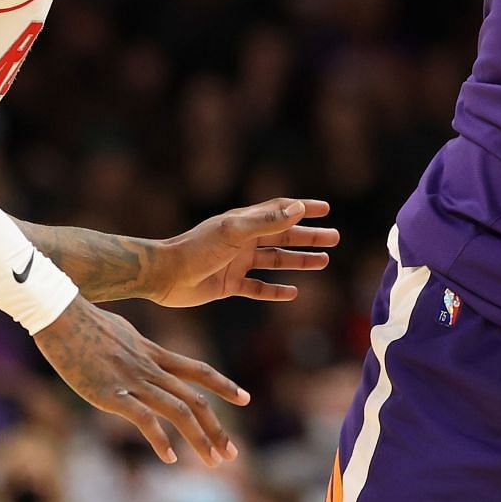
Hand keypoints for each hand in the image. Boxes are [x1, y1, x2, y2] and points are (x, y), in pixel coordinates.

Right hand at [34, 299, 247, 464]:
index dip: (223, 384)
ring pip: (179, 411)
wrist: (61, 313)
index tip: (245, 398)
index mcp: (153, 353)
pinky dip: (160, 440)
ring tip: (214, 461)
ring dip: (200, 438)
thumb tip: (137, 349)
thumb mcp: (119, 331)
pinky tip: (170, 458)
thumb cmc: (82, 319)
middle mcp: (150, 368)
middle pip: (195, 399)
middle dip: (217, 427)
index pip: (197, 369)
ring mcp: (133, 381)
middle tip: (232, 453)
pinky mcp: (112, 394)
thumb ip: (133, 346)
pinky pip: (144, 419)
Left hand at [146, 197, 337, 306]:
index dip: (302, 208)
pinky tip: (293, 293)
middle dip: (308, 237)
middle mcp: (242, 240)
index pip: (279, 210)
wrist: (165, 276)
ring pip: (275, 261)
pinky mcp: (229, 284)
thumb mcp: (235, 232)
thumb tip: (299, 208)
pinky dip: (275, 291)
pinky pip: (258, 288)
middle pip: (283, 236)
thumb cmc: (197, 249)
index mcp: (244, 222)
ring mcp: (237, 262)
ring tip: (323, 262)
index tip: (325, 209)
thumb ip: (268, 222)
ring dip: (298, 261)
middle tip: (334, 238)